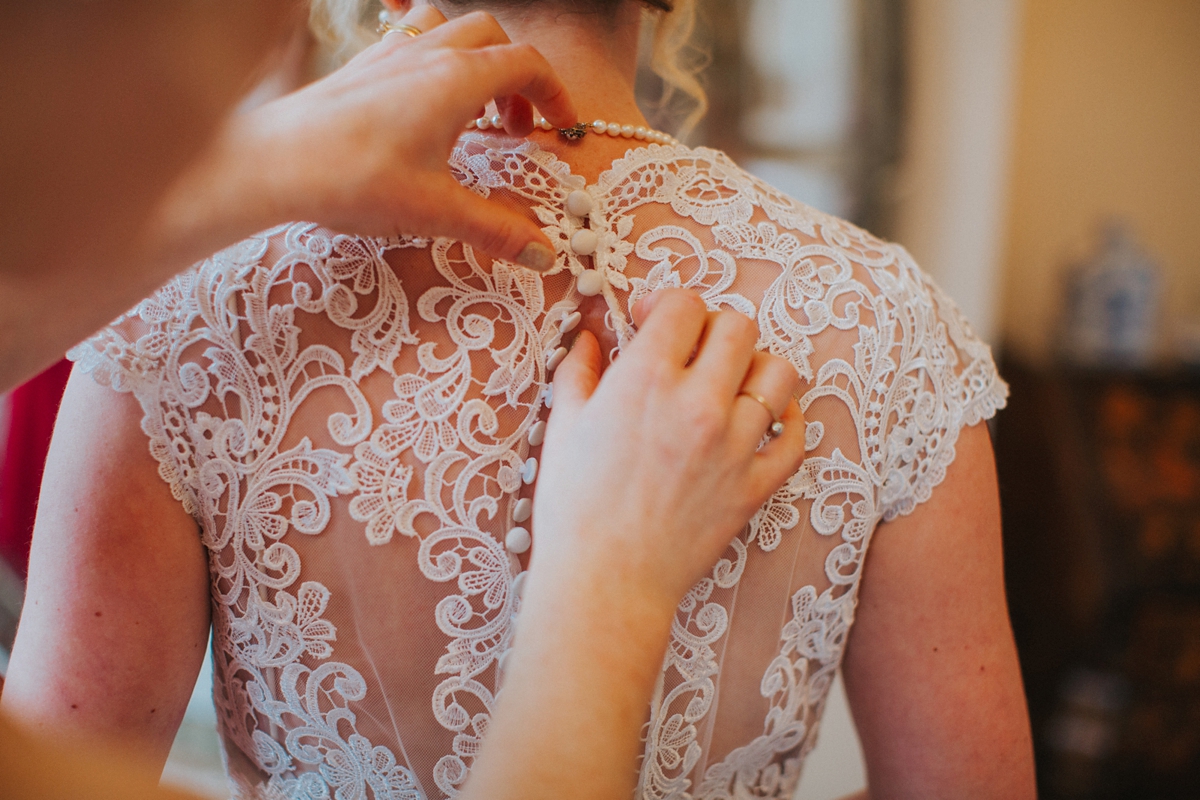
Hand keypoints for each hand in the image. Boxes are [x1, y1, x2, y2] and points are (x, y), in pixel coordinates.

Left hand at [155, 6, 574, 271]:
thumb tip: (544, 253)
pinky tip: (419, 106)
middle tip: (513, 130)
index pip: (527, 64)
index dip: (554, 95)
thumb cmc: (352, 178)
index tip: (560, 130)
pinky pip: (409, 41)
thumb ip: (496, 230)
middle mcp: (426, 54)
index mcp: (457, 79)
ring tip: (471, 109)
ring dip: (475, 59)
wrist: (271, 162)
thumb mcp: (436, 212)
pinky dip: (432, 61)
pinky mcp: (360, 68)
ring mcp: (389, 55)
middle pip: (493, 38)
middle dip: (517, 79)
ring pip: (450, 28)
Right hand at [464, 289, 806, 799]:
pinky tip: (766, 420)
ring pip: (778, 374)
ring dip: (755, 368)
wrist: (605, 582)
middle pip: (738, 327)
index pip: (684, 304)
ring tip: (731, 383)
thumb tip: (588, 335)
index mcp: (646, 379)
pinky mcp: (755, 486)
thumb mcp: (563, 425)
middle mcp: (699, 402)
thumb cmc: (573, 506)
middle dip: (713, 329)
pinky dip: (788, 421)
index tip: (650, 322)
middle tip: (690, 351)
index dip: (666, 304)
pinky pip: (796, 438)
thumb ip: (579, 369)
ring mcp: (735, 445)